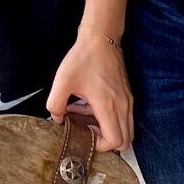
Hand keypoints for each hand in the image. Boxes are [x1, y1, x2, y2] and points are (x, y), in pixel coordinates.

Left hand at [46, 30, 132, 152]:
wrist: (101, 38)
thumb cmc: (84, 58)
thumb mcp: (62, 81)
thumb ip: (55, 105)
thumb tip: (58, 119)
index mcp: (108, 106)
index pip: (115, 141)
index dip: (100, 145)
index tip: (86, 134)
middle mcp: (123, 106)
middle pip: (125, 141)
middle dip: (107, 142)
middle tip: (88, 130)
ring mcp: (128, 101)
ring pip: (126, 129)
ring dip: (108, 129)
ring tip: (86, 116)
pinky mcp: (127, 95)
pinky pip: (124, 117)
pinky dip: (111, 118)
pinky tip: (90, 105)